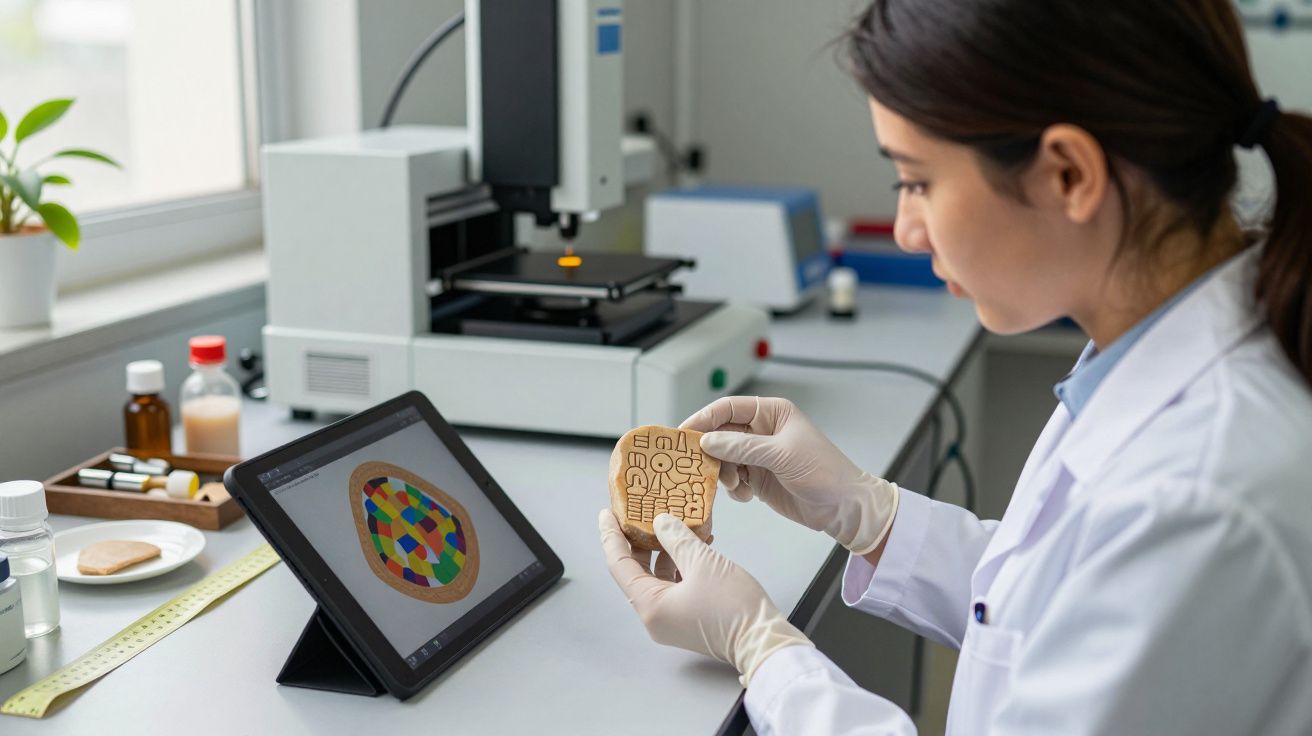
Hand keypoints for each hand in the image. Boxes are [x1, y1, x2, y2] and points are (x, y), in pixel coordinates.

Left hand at [599, 510, 811, 685]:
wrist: (764, 641)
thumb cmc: (734, 608)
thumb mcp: (702, 561)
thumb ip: (676, 538)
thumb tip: (660, 522)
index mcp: (650, 606)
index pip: (619, 565)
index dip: (611, 536)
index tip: (607, 514)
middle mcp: (655, 617)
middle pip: (636, 572)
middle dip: (638, 541)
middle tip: (638, 515)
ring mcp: (671, 621)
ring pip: (656, 579)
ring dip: (663, 552)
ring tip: (671, 525)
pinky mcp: (687, 620)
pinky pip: (673, 587)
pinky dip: (678, 566)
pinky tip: (692, 546)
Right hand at [681, 396, 898, 554]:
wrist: (843, 507)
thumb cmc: (824, 471)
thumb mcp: (782, 454)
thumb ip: (743, 447)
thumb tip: (708, 441)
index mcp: (770, 413)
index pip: (727, 408)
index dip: (703, 419)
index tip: (683, 434)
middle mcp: (761, 432)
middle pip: (719, 434)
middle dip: (710, 451)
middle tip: (699, 466)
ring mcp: (758, 456)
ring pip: (722, 459)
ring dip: (722, 473)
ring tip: (736, 484)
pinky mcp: (757, 478)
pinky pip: (731, 479)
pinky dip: (733, 488)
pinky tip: (747, 495)